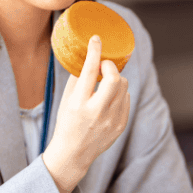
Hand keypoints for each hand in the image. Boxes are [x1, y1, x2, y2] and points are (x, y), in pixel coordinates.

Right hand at [43, 35, 130, 192]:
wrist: (73, 154)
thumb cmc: (67, 123)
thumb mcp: (66, 100)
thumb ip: (77, 79)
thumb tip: (87, 56)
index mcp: (79, 103)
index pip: (90, 71)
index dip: (95, 51)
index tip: (96, 39)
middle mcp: (96, 112)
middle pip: (115, 79)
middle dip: (111, 67)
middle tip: (104, 66)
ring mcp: (111, 120)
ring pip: (124, 87)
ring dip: (116, 80)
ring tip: (105, 86)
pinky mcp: (120, 125)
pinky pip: (127, 99)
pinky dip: (120, 94)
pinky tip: (109, 100)